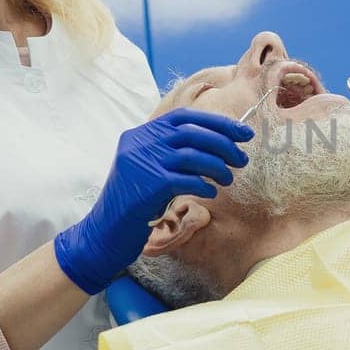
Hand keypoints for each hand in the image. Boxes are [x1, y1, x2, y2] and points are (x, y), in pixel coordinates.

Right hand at [53, 108, 252, 293]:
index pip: (184, 118)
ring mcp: (142, 162)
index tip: (243, 132)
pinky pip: (187, 179)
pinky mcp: (148, 185)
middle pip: (192, 133)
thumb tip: (220, 143)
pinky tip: (211, 193)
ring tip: (228, 179)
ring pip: (193, 155)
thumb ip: (173, 152)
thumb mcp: (149, 168)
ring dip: (218, 167)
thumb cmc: (135, 203)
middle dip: (224, 144)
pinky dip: (205, 185)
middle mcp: (139, 143)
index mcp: (140, 134)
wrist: (105, 232)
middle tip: (242, 159)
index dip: (217, 122)